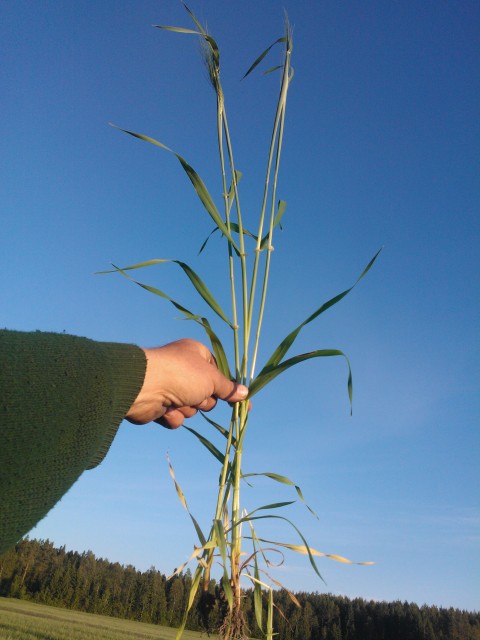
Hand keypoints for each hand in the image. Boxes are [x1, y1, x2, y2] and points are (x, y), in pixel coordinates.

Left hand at [125, 338, 247, 428]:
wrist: (144, 387)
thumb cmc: (181, 374)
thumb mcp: (212, 378)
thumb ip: (228, 388)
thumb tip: (245, 393)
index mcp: (196, 354)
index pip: (217, 371)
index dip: (226, 386)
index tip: (239, 399)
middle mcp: (183, 369)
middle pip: (206, 393)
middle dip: (203, 399)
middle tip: (196, 395)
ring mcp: (171, 387)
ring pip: (192, 408)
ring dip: (188, 408)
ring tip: (177, 401)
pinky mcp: (160, 405)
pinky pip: (177, 417)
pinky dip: (174, 416)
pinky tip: (166, 410)